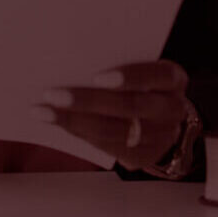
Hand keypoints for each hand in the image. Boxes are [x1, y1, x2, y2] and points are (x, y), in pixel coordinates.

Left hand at [34, 60, 189, 169]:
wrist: (163, 120)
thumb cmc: (143, 84)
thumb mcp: (140, 67)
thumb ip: (117, 61)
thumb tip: (70, 59)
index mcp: (173, 79)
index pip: (156, 75)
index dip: (130, 77)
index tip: (98, 76)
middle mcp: (172, 109)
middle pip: (131, 106)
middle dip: (88, 101)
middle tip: (53, 94)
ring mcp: (160, 136)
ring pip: (114, 131)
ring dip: (74, 122)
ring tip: (44, 112)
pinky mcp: (142, 157)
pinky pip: (107, 147)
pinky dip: (80, 134)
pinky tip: (58, 124)